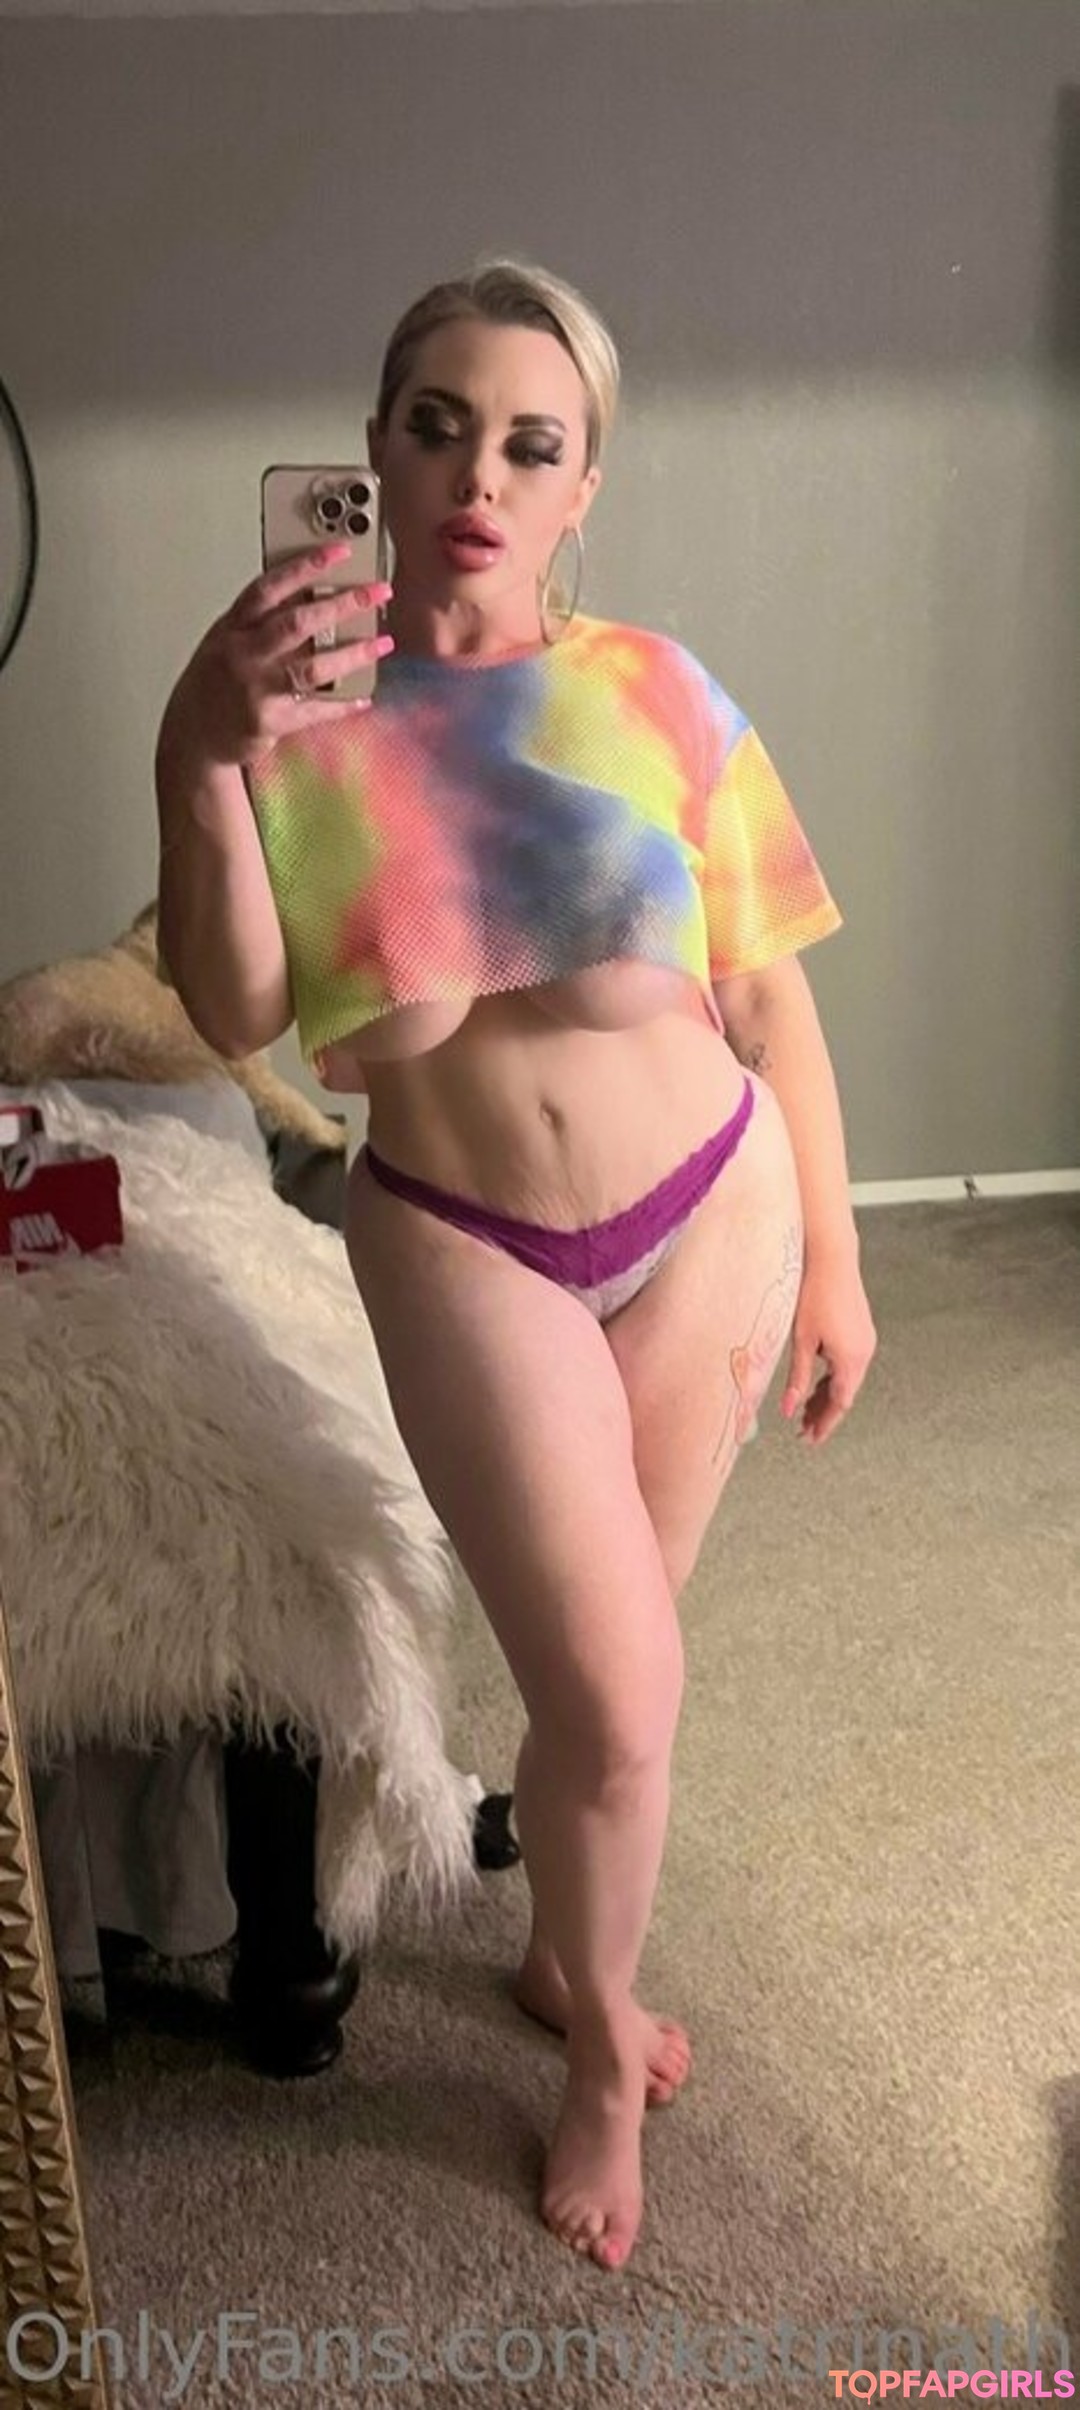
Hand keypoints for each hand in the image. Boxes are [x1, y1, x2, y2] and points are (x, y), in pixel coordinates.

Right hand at [158, 545, 393, 772]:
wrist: (193, 732)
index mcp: (232, 626)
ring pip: (312, 668)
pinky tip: (364, 696)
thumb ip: (262, 618)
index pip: (270, 587)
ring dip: (353, 654)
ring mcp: (254, 689)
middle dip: (343, 604)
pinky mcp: (268, 721)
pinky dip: (342, 704)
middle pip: (298, 623)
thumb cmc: (215, 680)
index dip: (306, 566)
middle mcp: (242, 654)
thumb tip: (311, 592)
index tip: (340, 551)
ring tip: (383, 643)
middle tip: (378, 592)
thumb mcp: (227, 638)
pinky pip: (314, 710)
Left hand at [779, 1251, 876, 1445]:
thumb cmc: (814, 1296)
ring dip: (827, 1396)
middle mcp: (864, 1354)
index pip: (840, 1404)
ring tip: (806, 1411)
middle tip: (804, 1431)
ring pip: (847, 1380)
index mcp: (851, 1360)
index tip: (810, 1439)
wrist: (832, 1259)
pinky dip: (833, 1378)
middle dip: (824, 1413)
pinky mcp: (861, 1331)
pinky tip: (816, 1382)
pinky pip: (848, 1364)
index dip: (825, 1424)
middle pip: (845, 1394)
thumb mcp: (802, 1341)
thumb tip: (788, 1411)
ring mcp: (865, 1342)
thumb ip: (797, 1379)